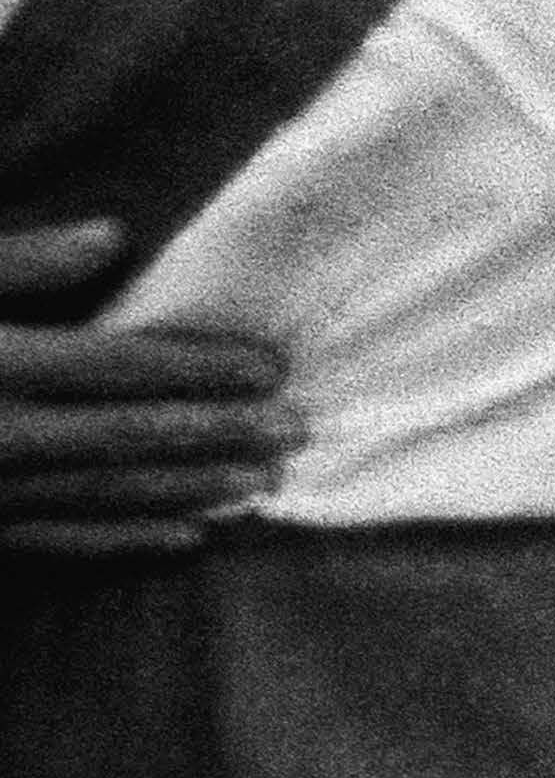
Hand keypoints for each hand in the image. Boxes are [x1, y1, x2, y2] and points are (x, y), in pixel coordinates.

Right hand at [0, 219, 294, 556]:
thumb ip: (14, 264)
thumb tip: (114, 235)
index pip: (120, 365)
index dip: (203, 366)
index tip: (274, 367)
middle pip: (131, 437)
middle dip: (222, 436)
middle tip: (303, 432)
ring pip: (105, 497)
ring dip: (192, 491)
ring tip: (266, 485)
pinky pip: (56, 542)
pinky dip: (125, 542)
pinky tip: (186, 539)